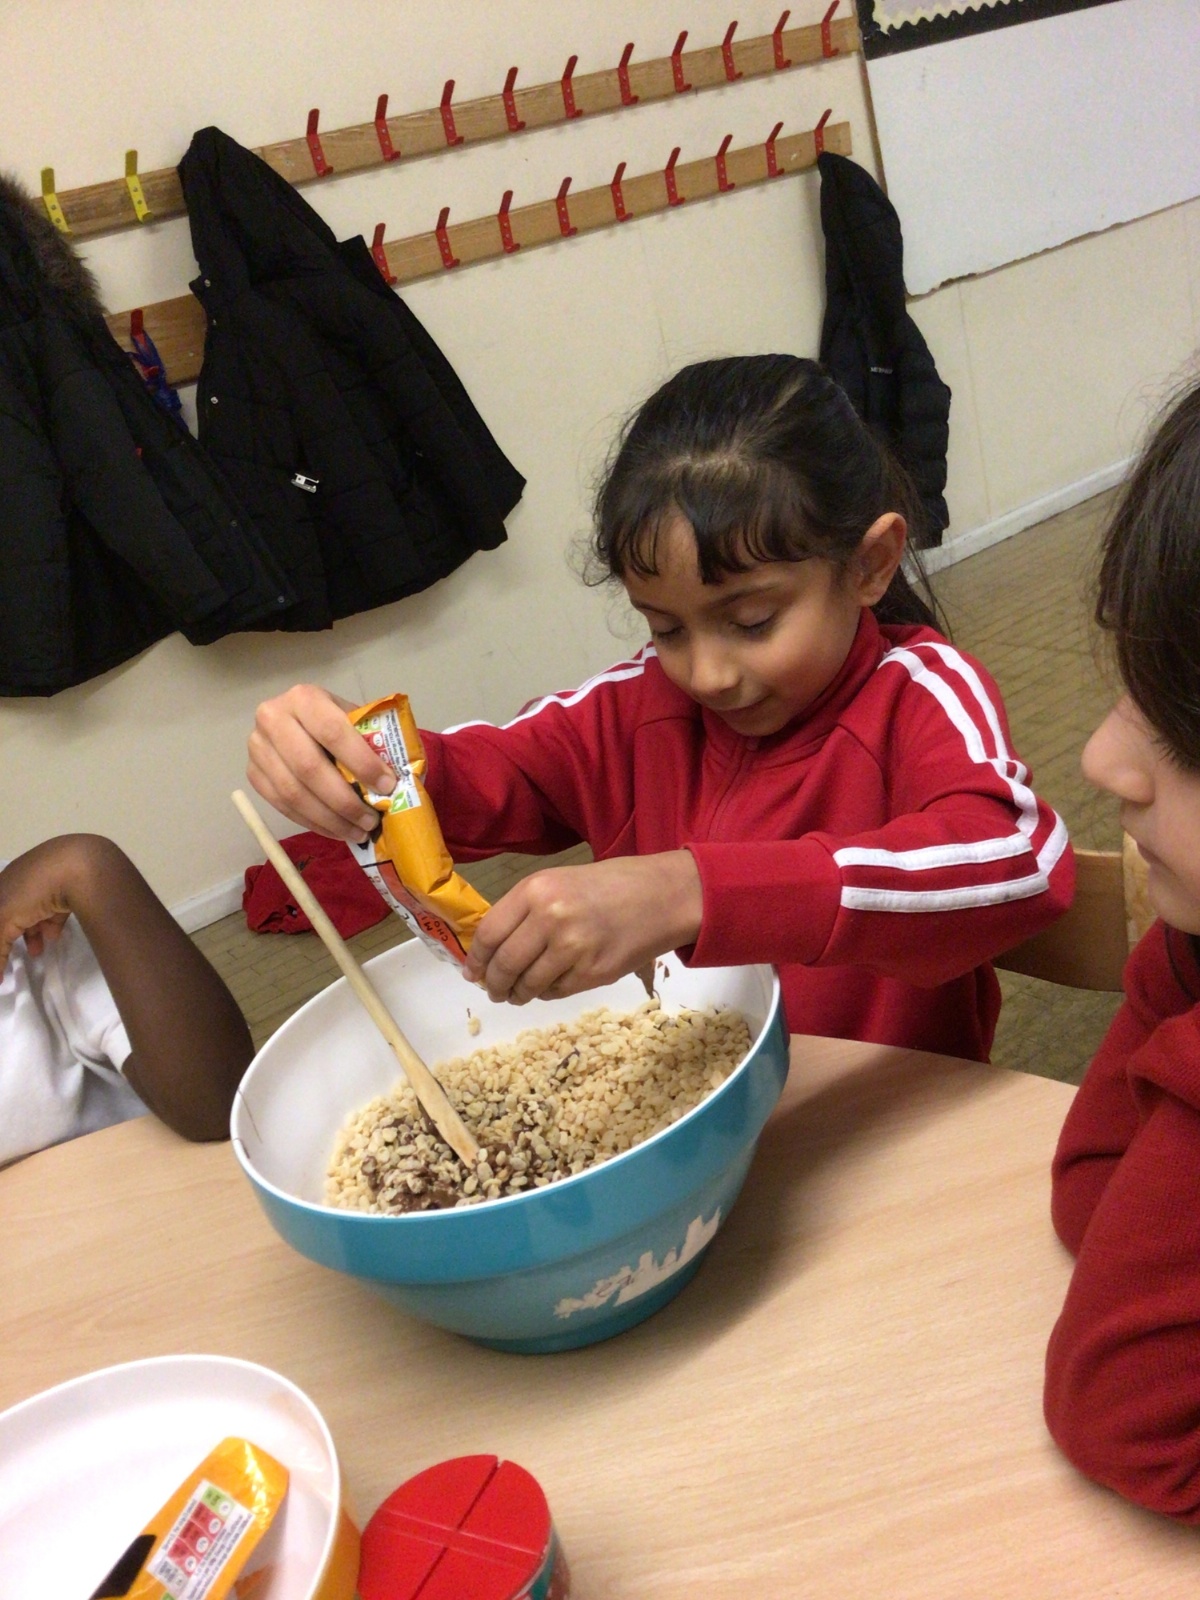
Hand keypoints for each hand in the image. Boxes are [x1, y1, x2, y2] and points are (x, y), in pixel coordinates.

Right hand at [0, 839, 81, 967]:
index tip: (1, 952)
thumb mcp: (4, 918)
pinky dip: (52, 924)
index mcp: (4, 881)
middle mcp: (25, 879)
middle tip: (17, 955)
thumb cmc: (33, 889)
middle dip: (12, 935)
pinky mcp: (72, 888)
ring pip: (36, 911)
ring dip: (33, 933)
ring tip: (38, 952)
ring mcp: (50, 881)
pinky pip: (57, 909)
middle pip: (14, 911)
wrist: (80, 866)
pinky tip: (54, 936)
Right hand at [248, 684, 395, 840]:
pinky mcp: (253, 774)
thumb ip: (374, 742)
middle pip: (309, 768)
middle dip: (345, 800)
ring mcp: (257, 748)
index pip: (333, 732)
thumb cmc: (339, 724)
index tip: (387, 786)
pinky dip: (314, 823)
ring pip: (293, 793)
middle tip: (372, 819)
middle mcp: (272, 718)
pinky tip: (338, 830)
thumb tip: (401, 781)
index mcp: (304, 698)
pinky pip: (283, 807)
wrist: (302, 721)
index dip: (361, 762)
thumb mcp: (357, 720)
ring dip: (330, 819)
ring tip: (359, 831)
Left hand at [463, 851, 703, 1003]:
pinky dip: (546, 993)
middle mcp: (550, 918)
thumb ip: (524, 911)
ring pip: (528, 985)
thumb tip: (490, 950)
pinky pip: (555, 992)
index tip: (473, 972)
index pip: (489, 933)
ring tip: (518, 993)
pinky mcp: (592, 973)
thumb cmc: (608, 885)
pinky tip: (550, 985)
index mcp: (537, 890)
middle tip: (494, 990)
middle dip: (494, 983)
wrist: (661, 897)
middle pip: (504, 964)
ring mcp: (572, 949)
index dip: (476, 959)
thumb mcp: (559, 881)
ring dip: (518, 994)